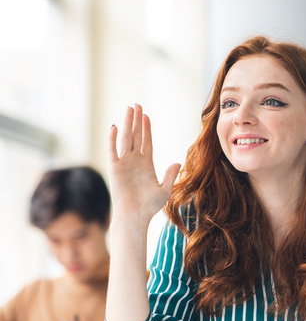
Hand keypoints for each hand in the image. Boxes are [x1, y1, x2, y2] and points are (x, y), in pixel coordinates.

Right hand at [108, 105, 180, 223]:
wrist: (135, 216)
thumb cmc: (149, 206)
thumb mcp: (165, 189)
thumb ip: (170, 175)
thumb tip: (177, 162)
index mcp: (146, 164)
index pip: (146, 141)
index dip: (146, 128)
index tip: (146, 115)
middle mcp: (134, 161)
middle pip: (136, 135)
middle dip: (136, 120)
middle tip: (137, 105)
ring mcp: (124, 163)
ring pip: (126, 138)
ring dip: (128, 123)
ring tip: (129, 109)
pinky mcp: (114, 168)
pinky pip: (113, 150)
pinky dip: (113, 139)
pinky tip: (116, 126)